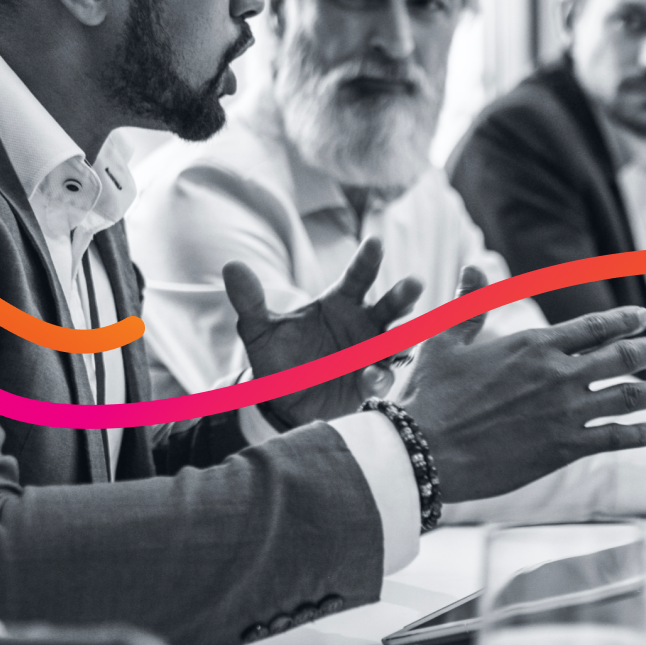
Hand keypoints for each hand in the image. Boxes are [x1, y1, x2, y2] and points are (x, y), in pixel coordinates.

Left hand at [225, 237, 422, 425]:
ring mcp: (371, 355)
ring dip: (404, 337)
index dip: (368, 259)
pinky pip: (382, 378)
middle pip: (390, 306)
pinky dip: (379, 377)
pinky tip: (370, 377)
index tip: (376, 242)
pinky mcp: (370, 385)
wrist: (280, 402)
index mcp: (340, 302)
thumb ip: (250, 300)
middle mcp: (363, 325)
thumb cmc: (278, 357)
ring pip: (396, 341)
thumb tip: (231, 266)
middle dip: (403, 295)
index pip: (358, 276)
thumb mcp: (259, 330)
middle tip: (414, 283)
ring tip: (402, 335)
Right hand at [390, 288, 645, 503]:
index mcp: (532, 344)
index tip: (644, 317)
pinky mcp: (562, 448)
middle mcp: (557, 375)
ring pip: (626, 397)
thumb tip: (474, 265)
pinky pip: (611, 439)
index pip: (591, 328)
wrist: (427, 448)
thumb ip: (471, 303)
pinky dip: (637, 434)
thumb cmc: (431, 393)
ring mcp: (564, 413)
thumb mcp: (446, 339)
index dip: (622, 321)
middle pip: (620, 357)